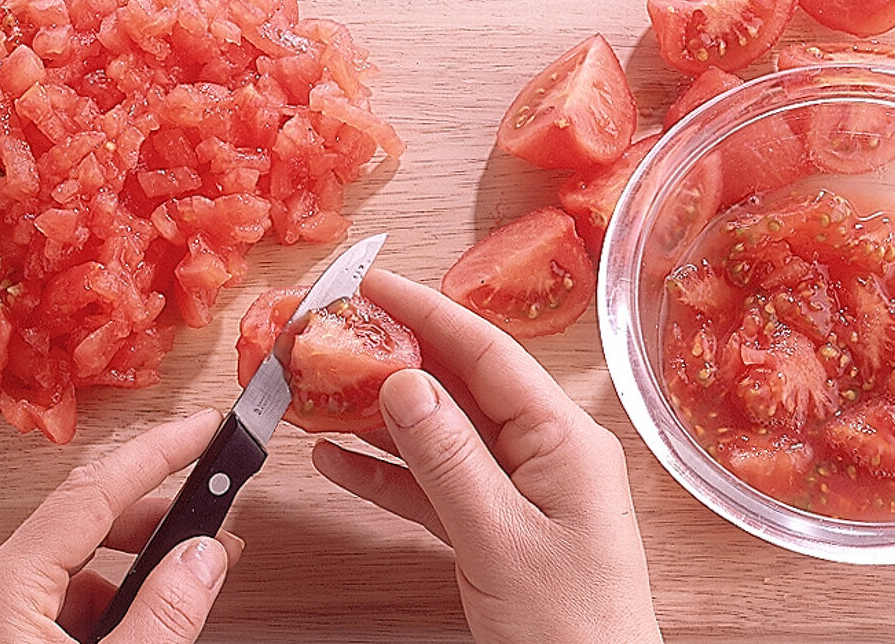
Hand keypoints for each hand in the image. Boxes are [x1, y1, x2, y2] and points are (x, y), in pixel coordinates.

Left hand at [0, 408, 242, 643]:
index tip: (204, 428)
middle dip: (161, 517)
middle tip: (216, 521)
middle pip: (88, 521)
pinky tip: (148, 624)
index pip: (94, 491)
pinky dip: (115, 603)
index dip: (159, 452)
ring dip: (141, 566)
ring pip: (81, 563)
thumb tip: (204, 557)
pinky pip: (66, 600)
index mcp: (0, 592)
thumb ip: (163, 615)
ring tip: (191, 583)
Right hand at [312, 270, 663, 643]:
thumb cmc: (571, 628)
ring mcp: (517, 487)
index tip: (374, 285)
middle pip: (458, 387)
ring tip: (323, 391)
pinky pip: (432, 484)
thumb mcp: (502, 537)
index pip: (487, 353)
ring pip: (438, 434)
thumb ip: (448, 458)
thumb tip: (403, 384)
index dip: (427, 312)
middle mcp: (542, 450)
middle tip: (337, 334)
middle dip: (396, 360)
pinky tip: (339, 460)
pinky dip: (387, 473)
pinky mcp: (492, 523)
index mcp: (563, 438)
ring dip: (380, 417)